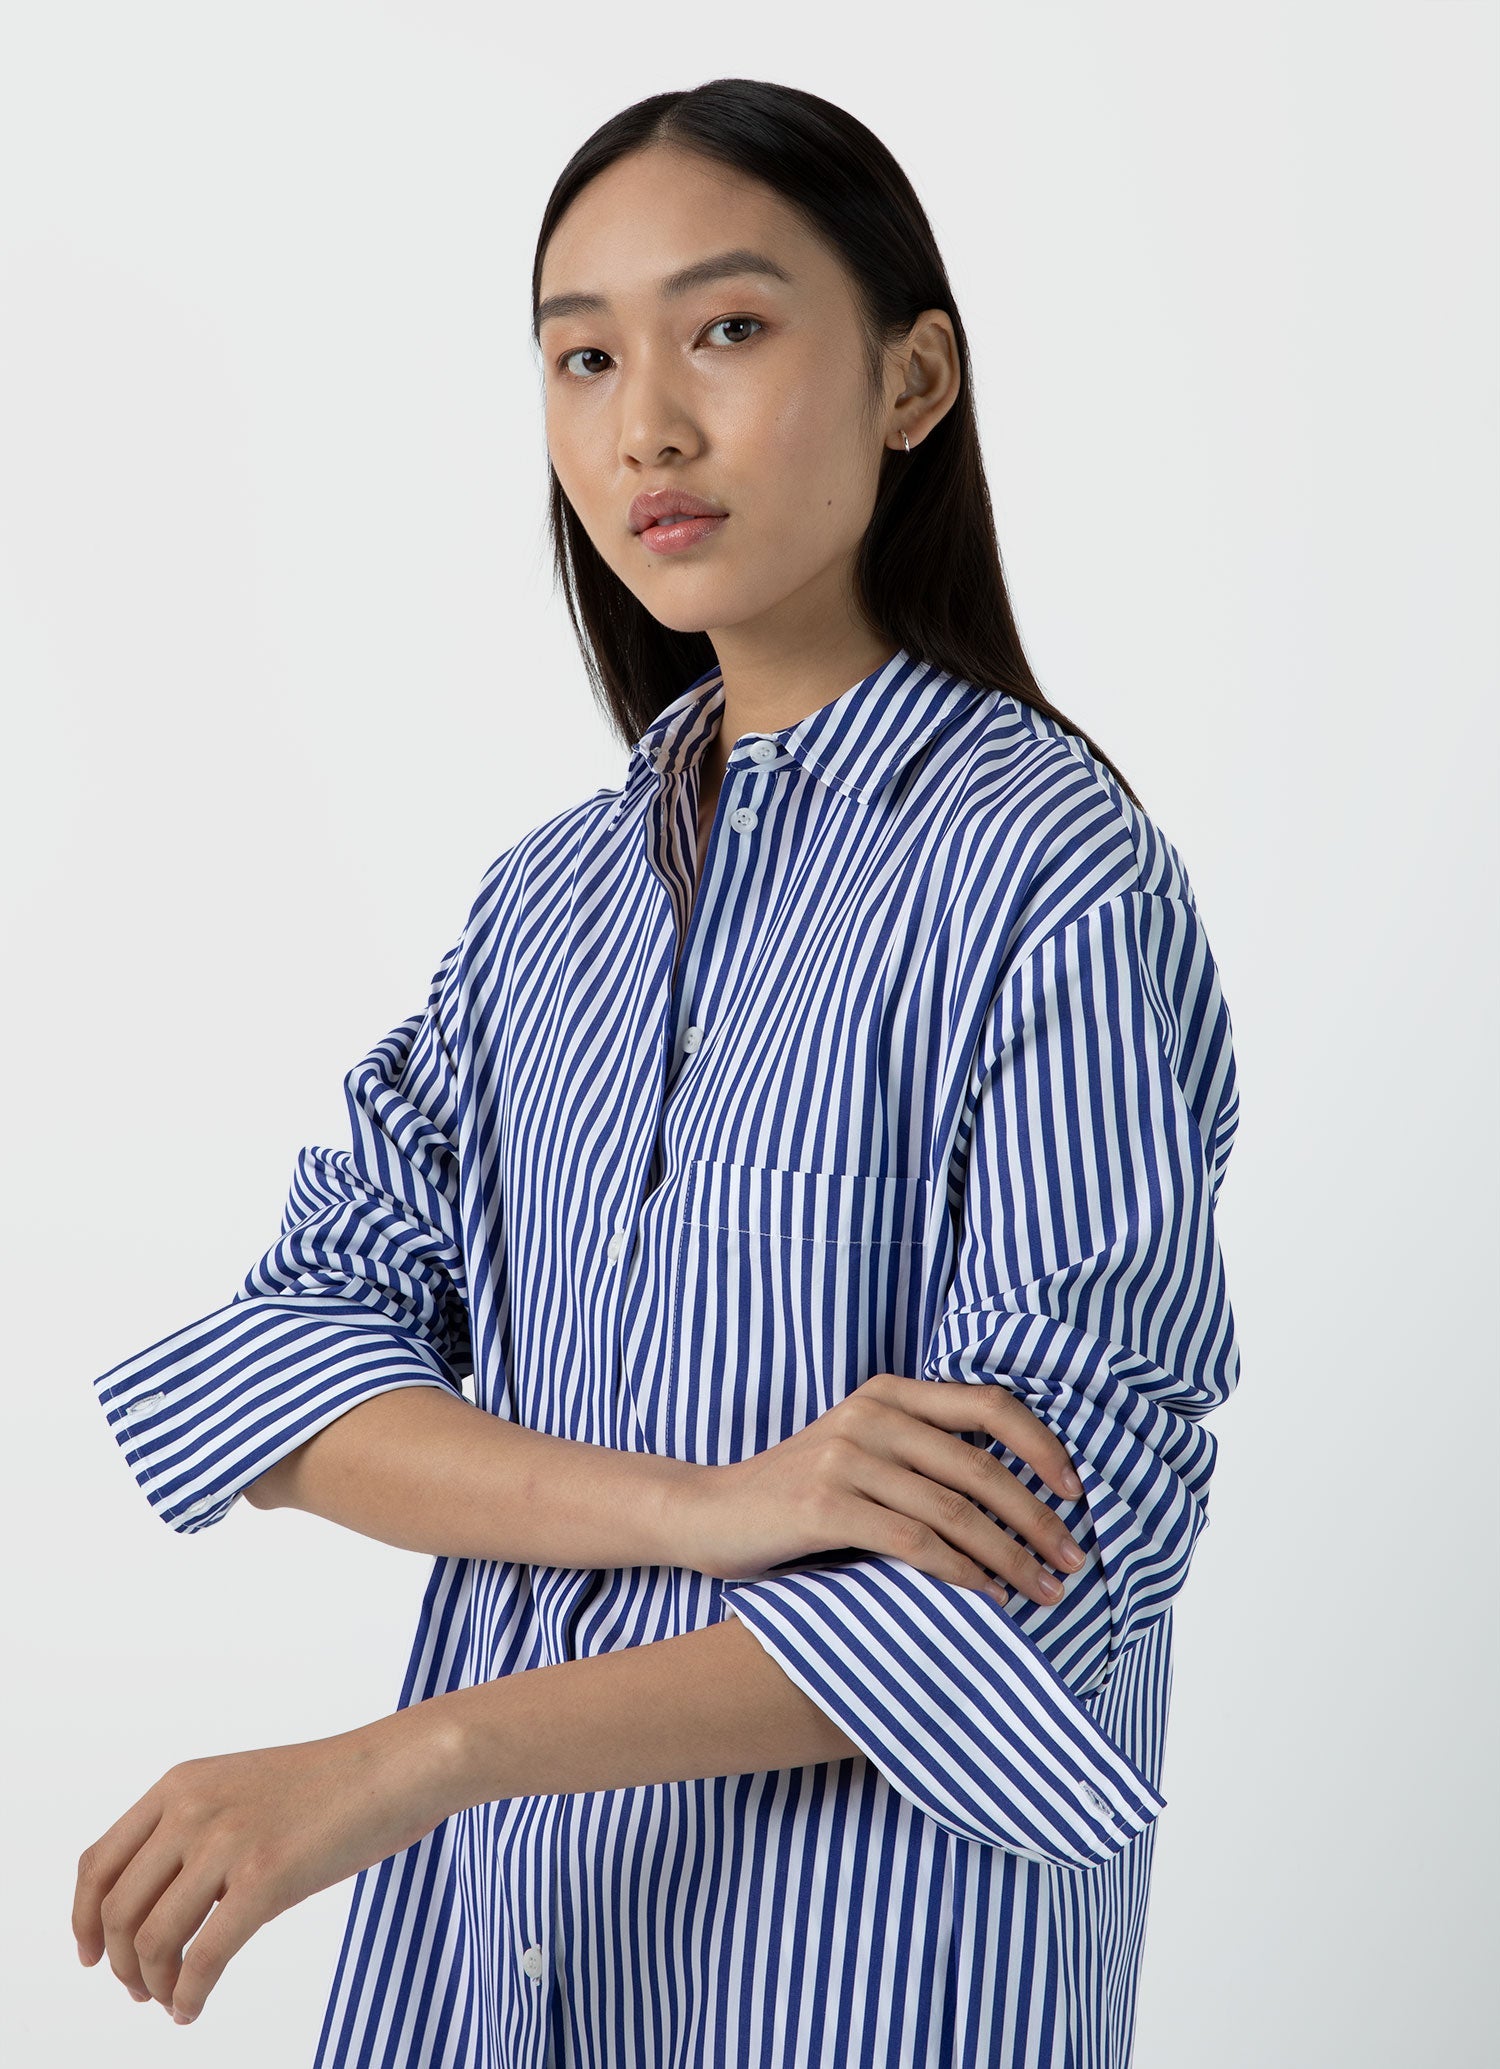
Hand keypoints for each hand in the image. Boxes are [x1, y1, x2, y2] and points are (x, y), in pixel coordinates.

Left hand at [72, 1706, 462, 2023]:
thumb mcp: (243, 1789)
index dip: (84, 1920)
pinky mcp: (265, 1878)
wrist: (398, 1767)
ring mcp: (227, 1842)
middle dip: (122, 1964)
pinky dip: (188, 1997)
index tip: (92, 1956)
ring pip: (152, 1940)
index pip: (98, 1863)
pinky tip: (194, 2010)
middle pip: (117, 1910)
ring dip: (154, 1986)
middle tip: (141, 1991)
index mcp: (181, 1783)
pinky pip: (202, 1959)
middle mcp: (192, 1808)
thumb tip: (160, 1908)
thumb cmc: (334, 1785)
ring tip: (173, 2001)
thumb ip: (196, 1830)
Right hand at [675, 1372, 1090, 1605]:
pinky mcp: (823, 1505)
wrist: (708, 1513)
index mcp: (889, 1393)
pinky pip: (913, 1543)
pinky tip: (987, 1598)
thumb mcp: (863, 1454)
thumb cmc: (798, 1495)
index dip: (1042, 1448)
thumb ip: (924, 1457)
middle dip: (1038, 1520)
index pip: (990, 1405)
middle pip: (982, 1467)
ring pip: (955, 1511)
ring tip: (1043, 1592)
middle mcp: (871, 1414)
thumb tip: (1017, 1495)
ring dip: (1009, 1558)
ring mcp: (845, 1457)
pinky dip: (960, 1574)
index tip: (1076, 1493)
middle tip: (1072, 1561)